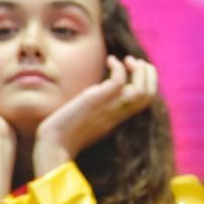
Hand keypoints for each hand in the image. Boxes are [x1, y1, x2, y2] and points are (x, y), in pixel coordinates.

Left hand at [33, 56, 157, 175]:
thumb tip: (100, 92)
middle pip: (149, 94)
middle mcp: (118, 112)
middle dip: (149, 73)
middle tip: (136, 62)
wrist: (53, 143)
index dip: (149, 81)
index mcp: (119, 116)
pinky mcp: (96, 101)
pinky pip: (118, 82)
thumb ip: (100, 107)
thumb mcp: (90, 117)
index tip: (137, 68)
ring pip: (141, 90)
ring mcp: (108, 107)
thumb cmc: (66, 132)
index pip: (147, 99)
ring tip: (127, 60)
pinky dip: (119, 67)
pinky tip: (110, 60)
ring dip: (140, 70)